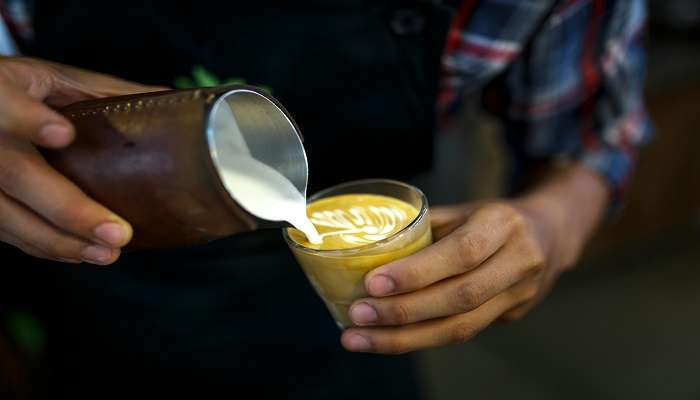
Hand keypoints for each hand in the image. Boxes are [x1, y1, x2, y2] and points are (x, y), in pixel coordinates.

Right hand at [0, 56, 163, 264]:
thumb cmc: (14, 90)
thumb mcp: (51, 78)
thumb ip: (101, 91)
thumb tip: (167, 99)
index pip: (6, 104)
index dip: (29, 119)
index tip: (63, 132)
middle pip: (16, 174)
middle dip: (68, 208)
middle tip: (116, 232)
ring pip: (7, 213)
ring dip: (61, 240)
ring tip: (108, 252)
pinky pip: (4, 230)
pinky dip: (44, 246)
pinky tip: (80, 252)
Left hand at [341, 165, 608, 353]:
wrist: (552, 233)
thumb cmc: (494, 218)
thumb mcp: (464, 210)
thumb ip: (425, 227)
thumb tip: (371, 247)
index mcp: (503, 223)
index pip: (461, 253)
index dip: (417, 272)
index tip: (373, 283)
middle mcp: (518, 261)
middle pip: (460, 297)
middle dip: (403, 312)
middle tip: (358, 315)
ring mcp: (520, 294)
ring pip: (462, 327)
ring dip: (405, 338)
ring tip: (360, 338)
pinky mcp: (512, 317)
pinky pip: (463, 333)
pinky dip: (421, 338)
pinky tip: (387, 339)